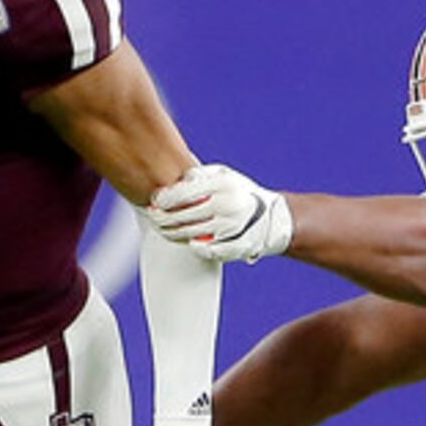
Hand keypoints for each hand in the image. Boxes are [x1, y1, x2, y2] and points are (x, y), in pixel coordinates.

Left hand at [148, 163, 293, 262]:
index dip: (164, 199)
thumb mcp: (223, 174)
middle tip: (153, 217)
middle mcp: (227, 205)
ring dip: (171, 233)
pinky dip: (194, 247)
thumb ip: (199, 174)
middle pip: (183, 216)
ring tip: (162, 229)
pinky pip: (208, 251)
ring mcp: (232, 227)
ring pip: (191, 234)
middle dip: (162, 218)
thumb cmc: (239, 192)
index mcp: (223, 184)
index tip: (154, 201)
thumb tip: (173, 183)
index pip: (184, 193)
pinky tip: (186, 241)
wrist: (272, 216)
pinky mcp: (236, 246)